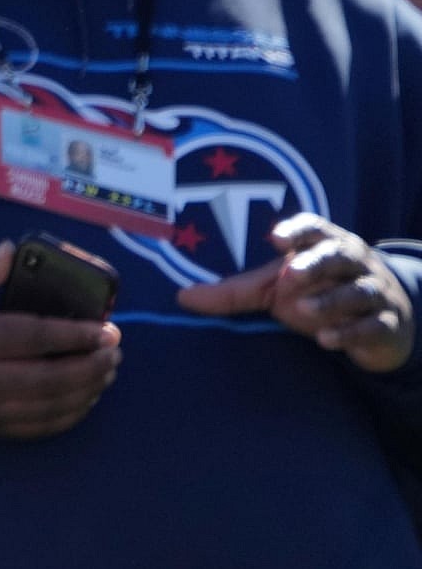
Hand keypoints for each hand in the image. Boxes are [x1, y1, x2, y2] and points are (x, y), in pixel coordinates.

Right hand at [0, 241, 121, 438]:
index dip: (78, 335)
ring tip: (105, 375)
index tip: (108, 330)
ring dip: (85, 393)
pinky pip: (34, 428)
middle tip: (114, 353)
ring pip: (49, 407)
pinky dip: (65, 418)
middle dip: (92, 367)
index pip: (37, 336)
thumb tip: (12, 252)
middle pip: (52, 379)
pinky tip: (81, 402)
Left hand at [177, 213, 415, 372]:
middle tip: (290, 274)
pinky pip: (373, 325)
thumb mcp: (275, 290)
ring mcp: (373, 292)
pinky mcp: (385, 324)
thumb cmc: (318, 294)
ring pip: (358, 292)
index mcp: (326, 244)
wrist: (380, 325)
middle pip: (339, 255)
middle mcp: (354, 263)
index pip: (315, 228)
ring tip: (304, 312)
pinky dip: (351, 332)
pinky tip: (326, 341)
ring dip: (331, 301)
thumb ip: (233, 292)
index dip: (297, 230)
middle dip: (316, 263)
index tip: (274, 237)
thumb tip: (182, 297)